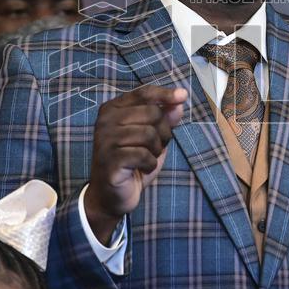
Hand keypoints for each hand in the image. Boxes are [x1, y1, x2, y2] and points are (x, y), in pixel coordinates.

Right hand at [84, 85, 186, 242]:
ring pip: (149, 134)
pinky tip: (141, 169)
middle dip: (163, 132)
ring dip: (156, 150)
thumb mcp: (153, 138)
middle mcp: (106, 120)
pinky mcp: (109, 159)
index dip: (165, 94)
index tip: (182, 96)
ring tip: (146, 159)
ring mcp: (105, 139)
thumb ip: (164, 119)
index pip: (144, 94)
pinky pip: (144, 155)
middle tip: (154, 147)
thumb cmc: (132, 163)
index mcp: (113, 109)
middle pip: (152, 113)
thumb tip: (179, 102)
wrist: (111, 195)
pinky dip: (150, 164)